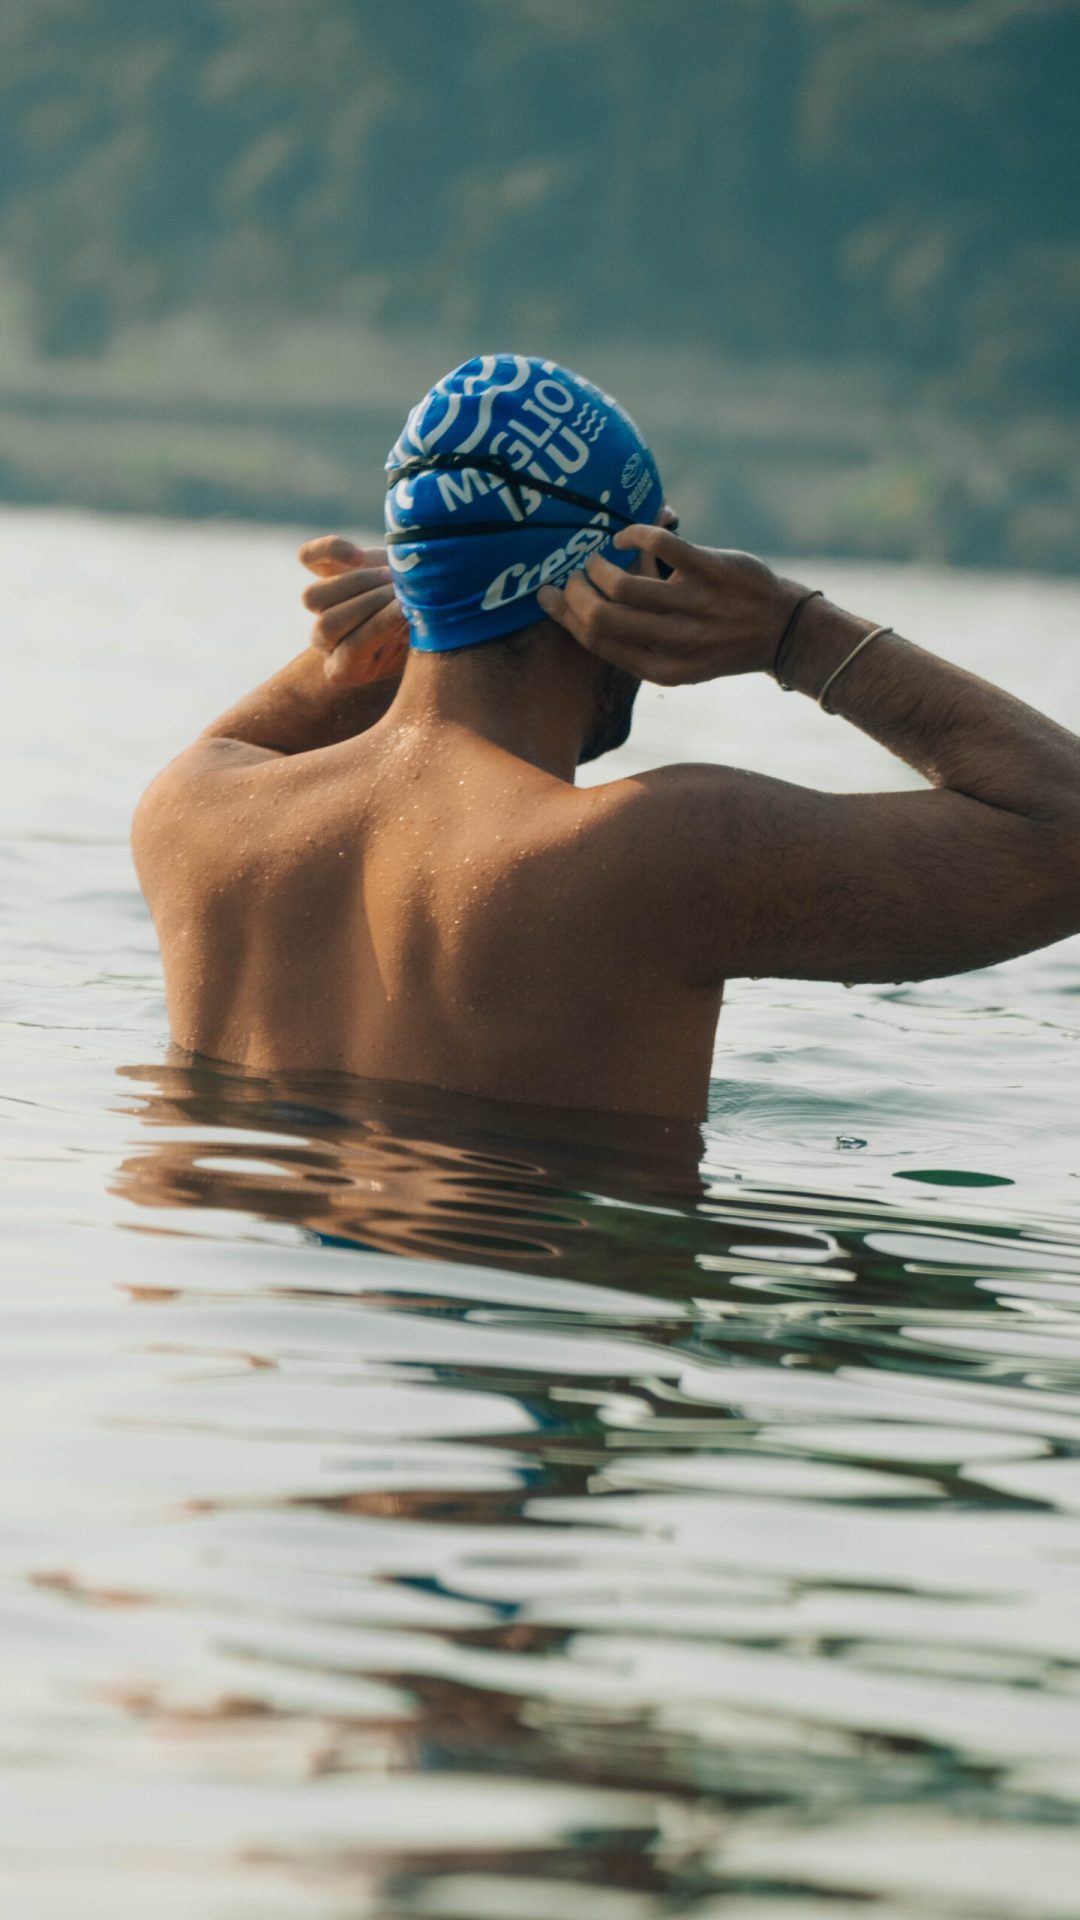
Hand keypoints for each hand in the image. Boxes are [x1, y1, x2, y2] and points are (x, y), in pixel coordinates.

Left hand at [299, 536, 409, 687]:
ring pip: (313, 597)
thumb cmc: (424, 630)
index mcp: (346, 669)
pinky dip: (331, 552)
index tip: (406, 610)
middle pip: (327, 625)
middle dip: (368, 605)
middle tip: (400, 591)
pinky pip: (308, 557)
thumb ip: (415, 632)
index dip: (378, 628)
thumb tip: (413, 610)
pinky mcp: (320, 570)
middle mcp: (325, 640)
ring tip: (390, 574)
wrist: (417, 600)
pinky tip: (358, 556)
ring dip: (355, 583)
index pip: (351, 650)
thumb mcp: (423, 640)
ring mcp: (319, 606)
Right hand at [536, 525, 808, 685]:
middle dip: (577, 592)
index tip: (547, 594)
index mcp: (663, 669)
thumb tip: (579, 605)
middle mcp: (678, 643)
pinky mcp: (713, 572)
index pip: (598, 642)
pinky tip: (628, 537)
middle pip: (603, 618)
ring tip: (600, 557)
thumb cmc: (720, 641)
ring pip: (625, 587)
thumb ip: (637, 640)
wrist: (782, 630)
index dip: (565, 617)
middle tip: (575, 575)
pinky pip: (661, 547)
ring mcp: (697, 608)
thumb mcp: (680, 659)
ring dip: (601, 566)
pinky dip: (634, 536)